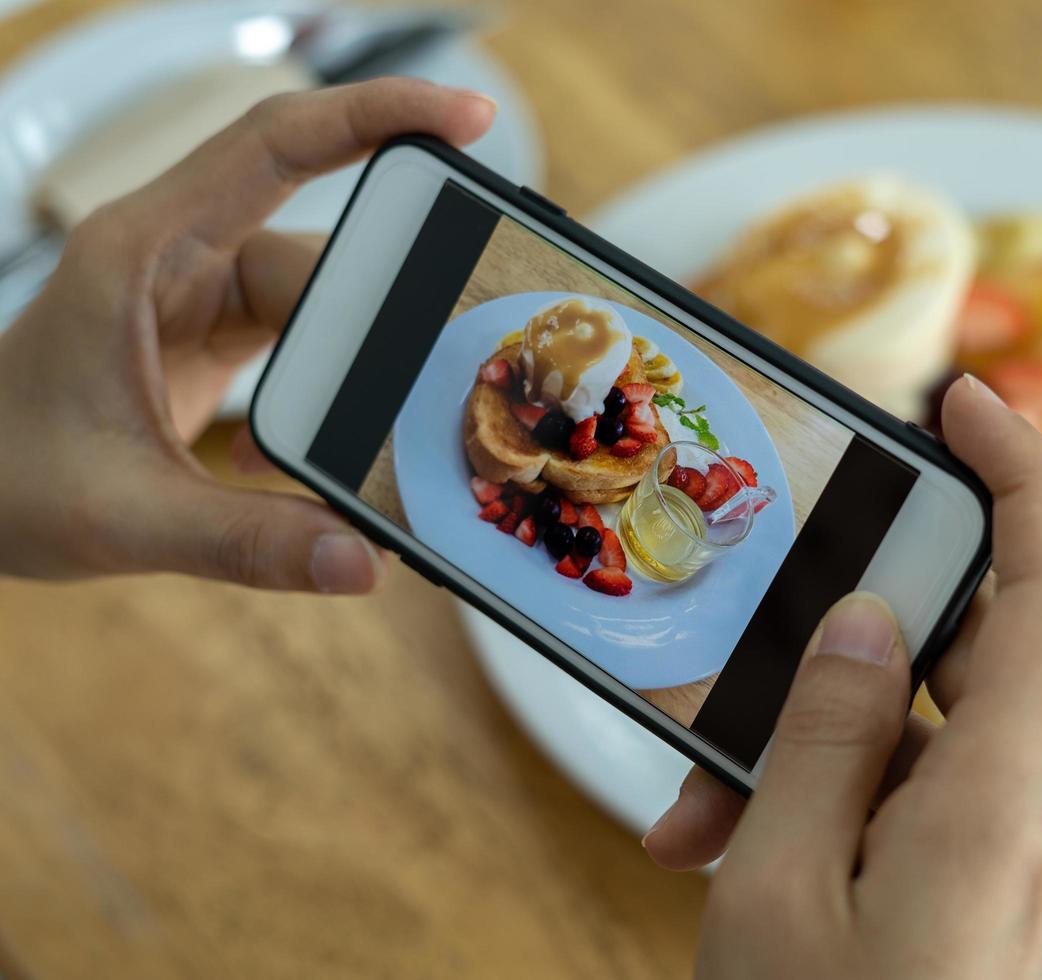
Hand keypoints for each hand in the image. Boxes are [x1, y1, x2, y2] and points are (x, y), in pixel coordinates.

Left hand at [0, 79, 493, 591]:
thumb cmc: (2, 481)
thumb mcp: (123, 516)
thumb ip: (245, 542)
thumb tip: (360, 562)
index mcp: (143, 254)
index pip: (274, 145)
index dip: (376, 115)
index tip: (467, 117)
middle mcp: (178, 258)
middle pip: (322, 248)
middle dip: (395, 290)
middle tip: (463, 333)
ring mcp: (200, 297)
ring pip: (324, 299)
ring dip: (365, 356)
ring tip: (411, 406)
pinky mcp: (218, 338)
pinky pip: (307, 340)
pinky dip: (337, 387)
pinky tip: (337, 444)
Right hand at [648, 376, 1041, 978]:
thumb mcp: (780, 888)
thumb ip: (826, 736)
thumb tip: (863, 624)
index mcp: (1003, 804)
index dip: (1024, 472)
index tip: (966, 401)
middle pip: (953, 668)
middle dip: (832, 668)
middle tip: (729, 695)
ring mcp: (1032, 859)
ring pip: (919, 748)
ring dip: (809, 765)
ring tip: (700, 826)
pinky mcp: (1006, 890)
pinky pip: (925, 808)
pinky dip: (839, 812)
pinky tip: (744, 859)